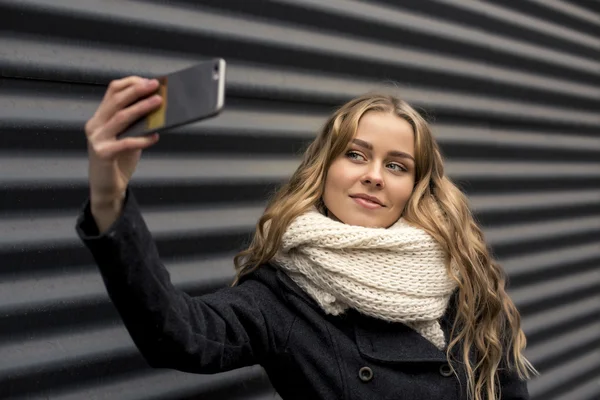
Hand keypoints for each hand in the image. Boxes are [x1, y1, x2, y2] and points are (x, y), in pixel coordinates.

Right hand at [85, 76, 162, 227]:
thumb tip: (157, 106)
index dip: (130, 83)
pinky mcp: (102, 154)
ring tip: (158, 103)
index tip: (148, 80)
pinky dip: (142, 139)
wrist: (107, 187)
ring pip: (121, 118)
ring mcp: (97, 139)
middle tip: (155, 86)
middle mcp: (95, 125)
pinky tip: (155, 137)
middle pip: (116, 101)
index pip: (112, 91)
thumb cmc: (119, 159)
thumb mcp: (128, 136)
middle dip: (137, 91)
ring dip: (141, 108)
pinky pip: (125, 143)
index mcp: (100, 117)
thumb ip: (136, 123)